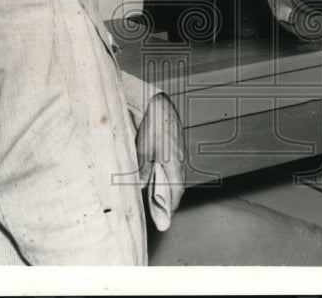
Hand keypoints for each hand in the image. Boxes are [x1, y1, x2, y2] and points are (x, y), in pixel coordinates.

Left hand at [136, 93, 184, 226]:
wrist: (159, 102)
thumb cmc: (152, 124)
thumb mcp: (143, 147)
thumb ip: (142, 168)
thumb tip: (141, 186)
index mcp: (173, 163)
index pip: (176, 193)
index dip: (170, 208)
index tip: (164, 219)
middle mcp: (179, 160)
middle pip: (177, 187)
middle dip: (169, 200)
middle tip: (159, 211)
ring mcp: (179, 153)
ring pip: (176, 176)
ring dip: (168, 188)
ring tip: (157, 196)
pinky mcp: (175, 146)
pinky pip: (174, 166)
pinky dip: (167, 175)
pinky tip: (157, 174)